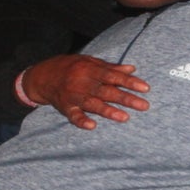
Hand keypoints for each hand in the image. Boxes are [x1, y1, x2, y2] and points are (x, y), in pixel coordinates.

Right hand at [22, 54, 150, 129]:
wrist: (43, 75)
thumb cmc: (71, 67)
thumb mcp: (90, 62)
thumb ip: (111, 68)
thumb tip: (132, 69)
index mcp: (91, 70)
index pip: (114, 76)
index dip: (130, 82)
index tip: (146, 88)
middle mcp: (83, 83)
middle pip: (107, 91)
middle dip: (126, 98)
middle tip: (144, 105)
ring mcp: (74, 96)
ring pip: (93, 104)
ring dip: (109, 111)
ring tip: (125, 118)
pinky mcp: (66, 107)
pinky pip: (73, 116)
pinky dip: (82, 121)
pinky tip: (92, 126)